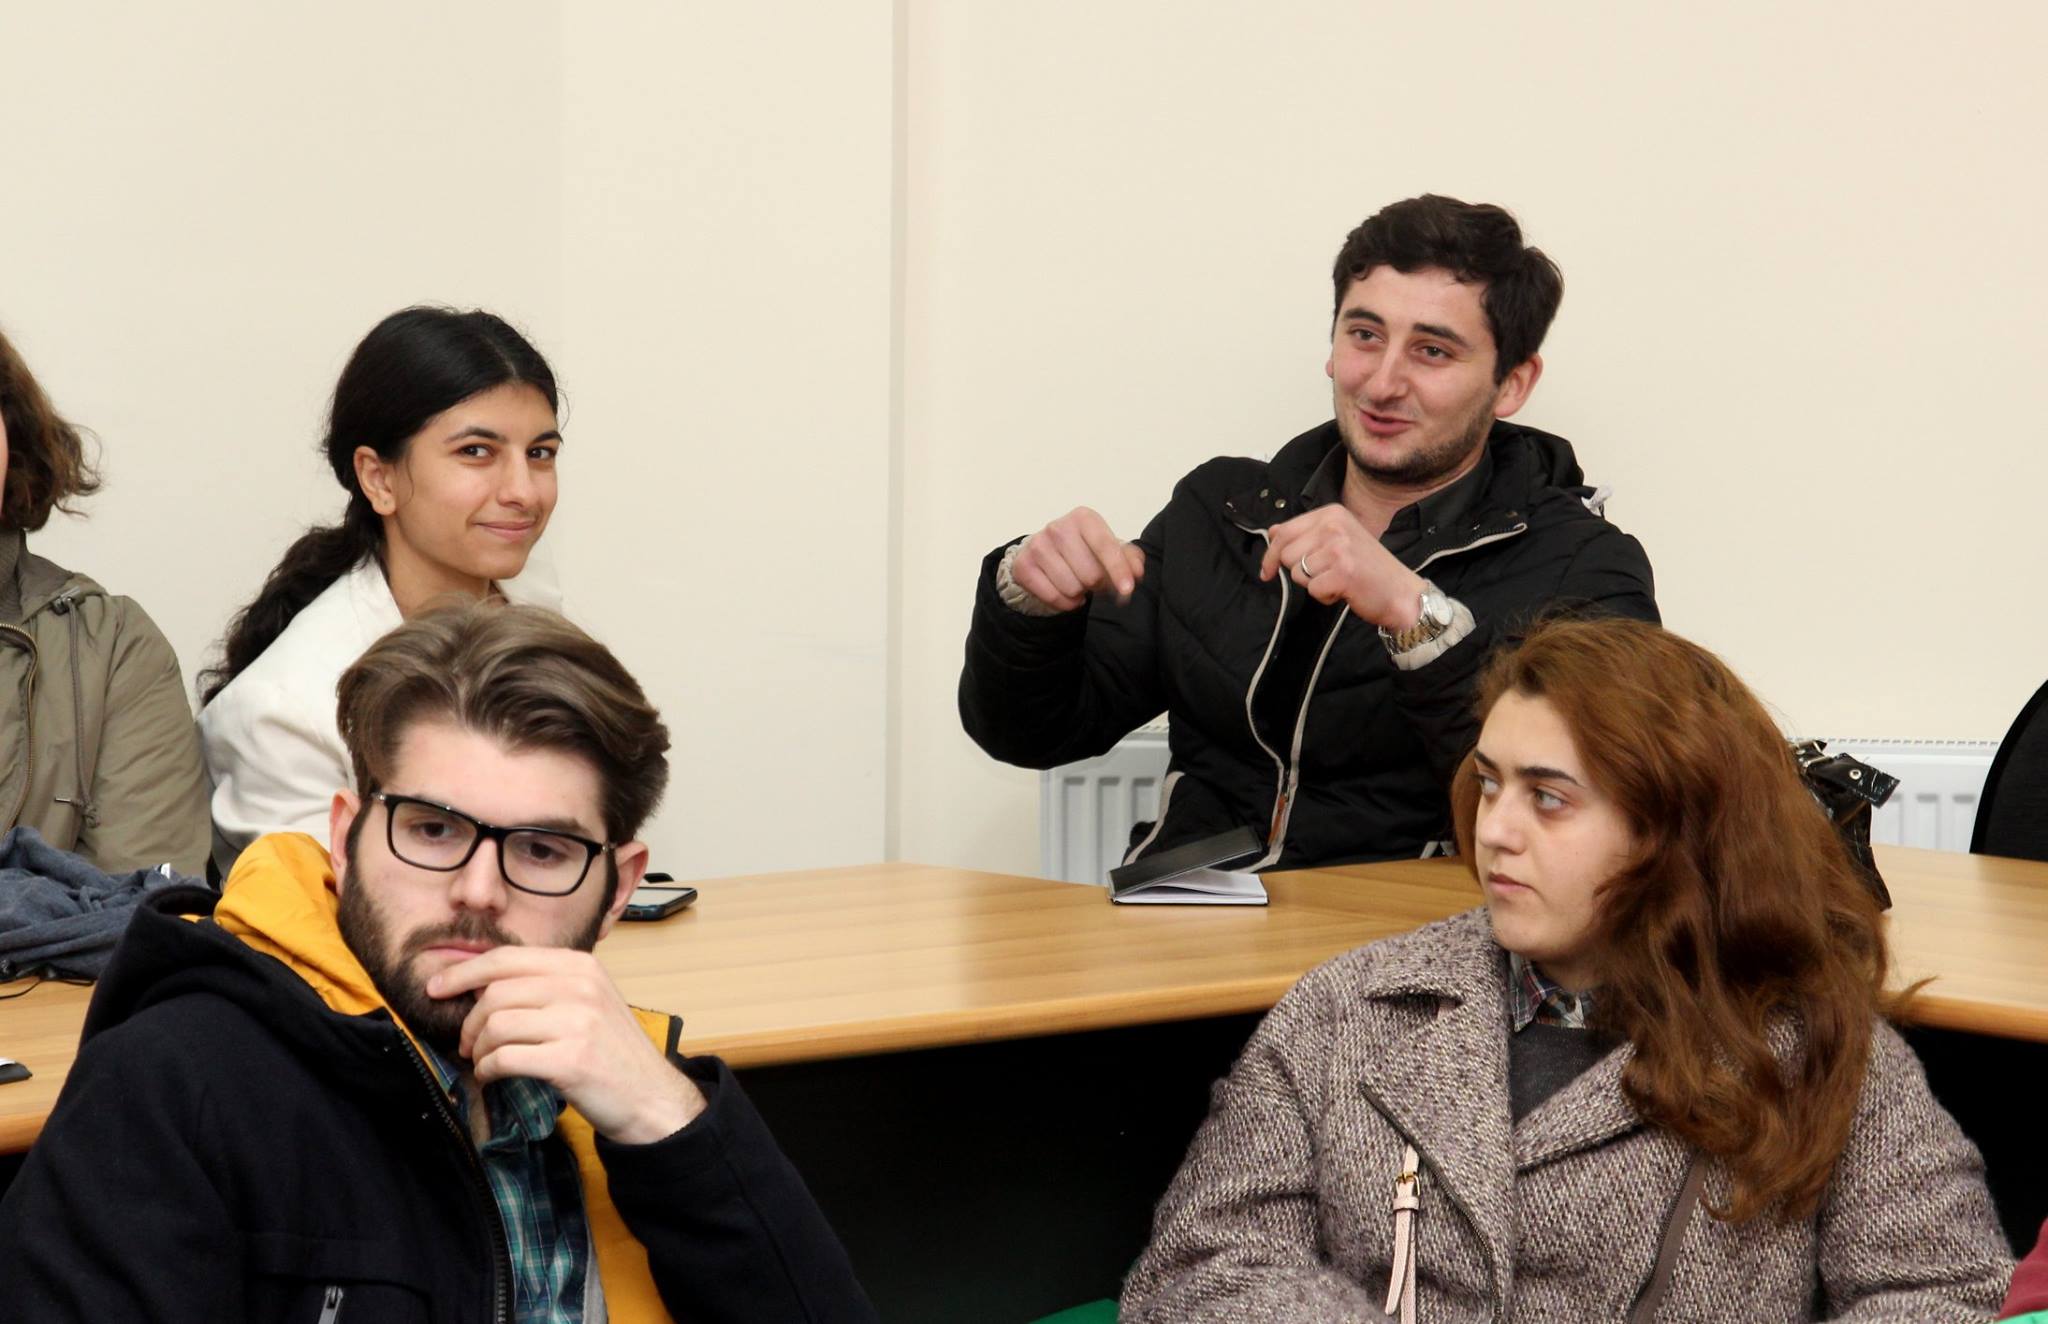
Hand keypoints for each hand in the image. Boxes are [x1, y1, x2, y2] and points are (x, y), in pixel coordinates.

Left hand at [429, 946, 704, 1144]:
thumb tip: (480, 985)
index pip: (506, 958)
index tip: (437, 989)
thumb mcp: (589, 1001)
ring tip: (484, 1062)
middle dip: (469, 1022)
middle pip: (495, 993)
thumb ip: (546, 986)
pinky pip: (505, 1058)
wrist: (649, 1096)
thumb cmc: (611, 1052)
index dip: (464, 973)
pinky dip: (488, 1070)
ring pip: (496, 1025)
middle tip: (467, 1043)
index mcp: (581, 966)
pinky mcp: (569, 1060)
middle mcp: (580, 986)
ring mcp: (577, 1022)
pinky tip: (493, 1076)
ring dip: (477, 1049)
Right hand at [1011, 507, 1146, 610]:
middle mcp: (1058, 527)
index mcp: (1084, 518)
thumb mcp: (1109, 549)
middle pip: (1090, 574)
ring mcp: (1038, 545)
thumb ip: (1129, 558)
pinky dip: (1065, 602)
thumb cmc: (1084, 550)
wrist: (1045, 552)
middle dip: (1097, 585)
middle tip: (1094, 580)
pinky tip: (1067, 593)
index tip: (1127, 589)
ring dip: (1080, 593)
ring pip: (1071, 587)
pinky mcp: (1024, 565)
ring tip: (1078, 583)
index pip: (1105, 546)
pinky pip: (1053, 597)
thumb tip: (1137, 572)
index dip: (1118, 570)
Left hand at [1258, 506, 1425, 629]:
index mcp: (1332, 513)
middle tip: (1326, 573)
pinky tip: (1344, 590)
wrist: (1401, 591)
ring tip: (1338, 579)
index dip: (1271, 555)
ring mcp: (1339, 547)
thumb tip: (1273, 531)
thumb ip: (1305, 534)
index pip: (1283, 532)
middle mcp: (1334, 525)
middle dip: (1299, 571)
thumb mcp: (1338, 539)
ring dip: (1314, 584)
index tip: (1267, 572)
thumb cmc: (1367, 568)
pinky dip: (1325, 597)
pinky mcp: (1342, 571)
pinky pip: (1312, 590)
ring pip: (1297, 573)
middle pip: (1287, 554)